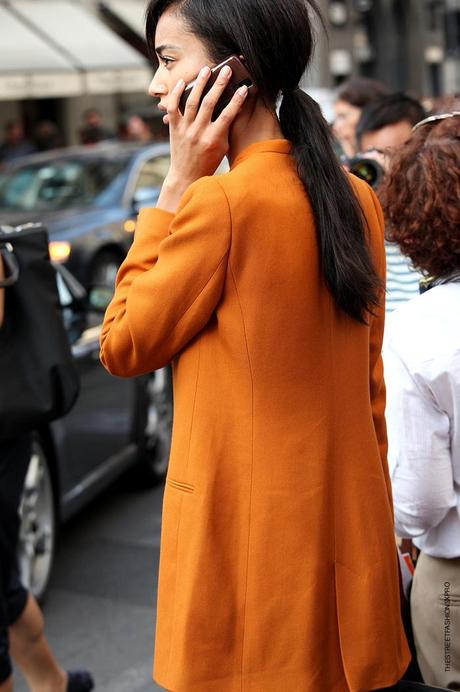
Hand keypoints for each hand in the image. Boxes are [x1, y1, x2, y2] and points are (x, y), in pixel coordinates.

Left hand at [157, 64, 247, 212]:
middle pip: (210, 103)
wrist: (186, 176)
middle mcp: (198, 132)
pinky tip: (183, 82)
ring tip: (206, 69)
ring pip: (192, 101)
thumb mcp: (222, 147)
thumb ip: (226, 128)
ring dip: (200, 83)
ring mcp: (185, 129)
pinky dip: (176, 93)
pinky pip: (173, 107)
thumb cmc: (208, 162)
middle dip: (219, 84)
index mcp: (213, 139)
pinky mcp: (174, 128)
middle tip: (226, 69)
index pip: (228, 115)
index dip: (237, 100)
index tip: (244, 88)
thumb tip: (234, 108)